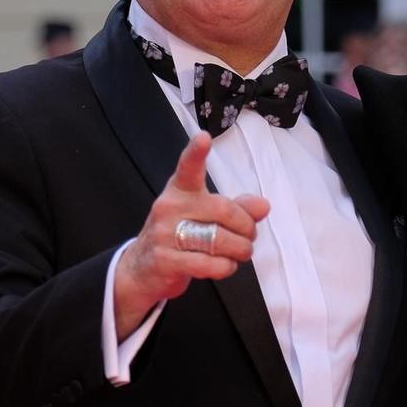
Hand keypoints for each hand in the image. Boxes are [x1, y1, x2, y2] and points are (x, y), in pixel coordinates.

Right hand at [111, 133, 270, 336]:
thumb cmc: (180, 235)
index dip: (196, 153)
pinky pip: (209, 264)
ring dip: (240, 250)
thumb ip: (236, 208)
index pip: (188, 167)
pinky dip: (226, 267)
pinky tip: (225, 265)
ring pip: (219, 240)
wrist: (142, 269)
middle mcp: (169, 207)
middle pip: (222, 210)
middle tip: (251, 236)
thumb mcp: (204, 216)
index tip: (204, 138)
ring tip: (240, 253)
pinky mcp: (165, 261)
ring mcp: (164, 234)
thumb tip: (264, 205)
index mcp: (180, 190)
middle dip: (246, 226)